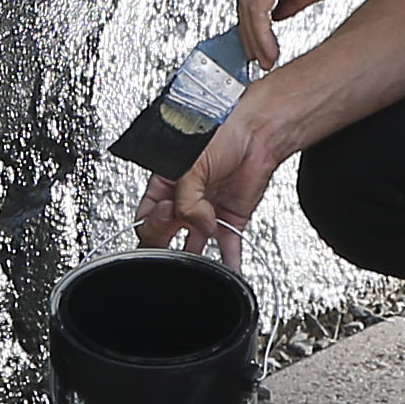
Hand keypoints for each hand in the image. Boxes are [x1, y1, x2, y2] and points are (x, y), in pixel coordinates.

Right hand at [136, 110, 276, 264]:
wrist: (258, 132)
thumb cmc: (222, 132)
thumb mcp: (192, 165)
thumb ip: (188, 201)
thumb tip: (199, 225)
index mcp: (166, 185)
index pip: (146, 216)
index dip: (152, 222)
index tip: (168, 211)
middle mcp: (184, 201)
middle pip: (165, 236)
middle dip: (167, 243)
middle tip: (176, 240)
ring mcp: (207, 212)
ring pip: (193, 246)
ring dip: (194, 257)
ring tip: (197, 262)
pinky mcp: (230, 220)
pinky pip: (227, 247)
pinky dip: (228, 262)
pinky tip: (227, 271)